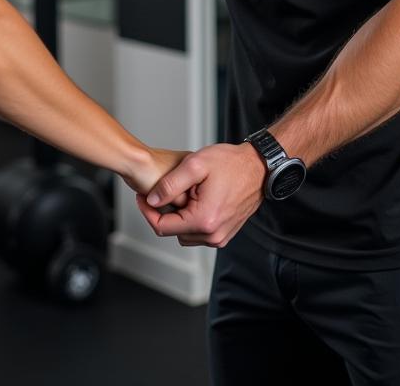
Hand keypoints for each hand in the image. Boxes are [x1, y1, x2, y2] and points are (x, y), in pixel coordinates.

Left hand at [135, 143, 265, 247]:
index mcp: (204, 220)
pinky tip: (193, 199)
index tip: (141, 196)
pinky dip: (191, 219)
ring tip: (180, 193)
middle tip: (159, 191)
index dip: (146, 211)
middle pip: (173, 232)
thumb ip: (169, 185)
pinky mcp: (224, 233)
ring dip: (178, 217)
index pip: (162, 227)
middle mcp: (213, 235)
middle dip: (163, 213)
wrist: (258, 167)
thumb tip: (151, 200)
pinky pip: (198, 232)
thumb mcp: (195, 165)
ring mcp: (220, 236)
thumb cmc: (231, 164)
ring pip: (185, 233)